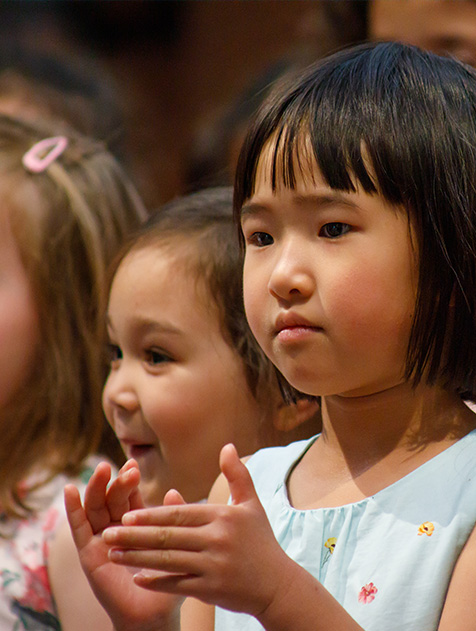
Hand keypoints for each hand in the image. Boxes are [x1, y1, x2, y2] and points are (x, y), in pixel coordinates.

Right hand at [64, 460, 181, 630]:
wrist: (154, 615)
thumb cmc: (170, 581)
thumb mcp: (176, 546)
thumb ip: (174, 519)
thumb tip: (174, 491)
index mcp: (137, 524)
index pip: (130, 496)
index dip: (130, 480)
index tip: (134, 464)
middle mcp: (117, 528)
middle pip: (111, 498)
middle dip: (117, 482)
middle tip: (126, 470)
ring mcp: (101, 540)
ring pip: (95, 507)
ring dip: (96, 487)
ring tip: (102, 469)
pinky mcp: (88, 554)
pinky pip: (79, 528)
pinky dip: (73, 508)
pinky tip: (70, 490)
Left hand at [103, 445, 293, 617]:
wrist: (278, 585)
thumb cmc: (261, 541)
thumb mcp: (250, 505)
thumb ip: (237, 475)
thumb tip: (227, 446)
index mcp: (222, 517)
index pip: (180, 514)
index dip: (151, 515)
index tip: (126, 515)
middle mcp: (217, 540)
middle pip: (168, 537)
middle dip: (134, 536)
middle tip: (107, 534)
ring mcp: (214, 566)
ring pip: (168, 561)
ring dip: (137, 559)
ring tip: (112, 555)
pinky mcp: (212, 589)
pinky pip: (178, 585)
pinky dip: (156, 582)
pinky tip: (136, 579)